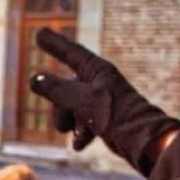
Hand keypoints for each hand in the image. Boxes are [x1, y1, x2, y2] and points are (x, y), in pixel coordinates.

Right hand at [28, 28, 179, 175]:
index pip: (70, 52)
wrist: (144, 141)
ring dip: (68, 121)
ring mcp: (103, 100)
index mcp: (96, 70)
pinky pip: (85, 121)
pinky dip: (81, 133)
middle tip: (61, 126)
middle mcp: (99, 81)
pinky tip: (79, 145)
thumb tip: (35, 79)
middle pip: (65, 86)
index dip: (54, 44)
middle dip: (58, 106)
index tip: (39, 33)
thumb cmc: (114, 116)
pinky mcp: (107, 118)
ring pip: (72, 106)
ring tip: (71, 134)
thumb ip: (55, 89)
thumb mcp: (80, 101)